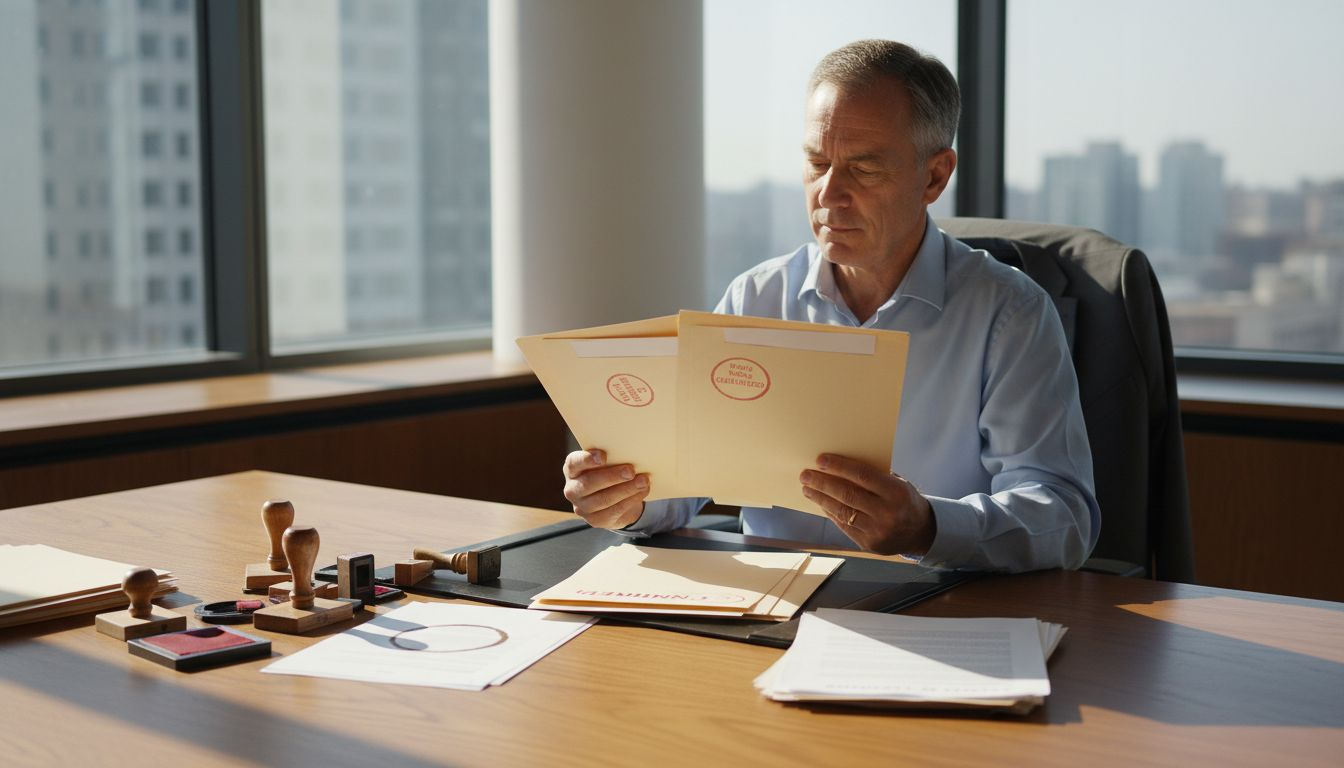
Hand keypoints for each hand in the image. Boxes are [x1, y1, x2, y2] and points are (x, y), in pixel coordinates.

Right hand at [562, 449, 649, 528]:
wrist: (613, 499)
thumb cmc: (609, 473)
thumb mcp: (607, 463)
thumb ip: (611, 458)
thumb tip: (629, 453)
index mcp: (572, 470)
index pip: (574, 462)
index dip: (587, 459)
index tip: (603, 456)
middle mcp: (572, 489)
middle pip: (589, 483)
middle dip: (612, 476)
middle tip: (630, 470)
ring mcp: (582, 507)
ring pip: (603, 499)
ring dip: (626, 489)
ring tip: (643, 481)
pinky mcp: (595, 520)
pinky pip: (614, 511)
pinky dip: (631, 500)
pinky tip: (642, 491)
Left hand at [799, 453, 935, 555]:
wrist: (920, 532)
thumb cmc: (904, 500)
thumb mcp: (898, 484)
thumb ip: (875, 476)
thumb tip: (840, 465)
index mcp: (896, 492)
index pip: (862, 475)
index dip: (839, 467)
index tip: (820, 460)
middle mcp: (887, 513)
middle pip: (847, 495)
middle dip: (822, 483)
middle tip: (805, 475)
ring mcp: (877, 531)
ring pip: (842, 512)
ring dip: (821, 499)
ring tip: (807, 488)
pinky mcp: (868, 544)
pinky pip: (844, 526)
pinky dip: (830, 513)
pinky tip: (821, 503)